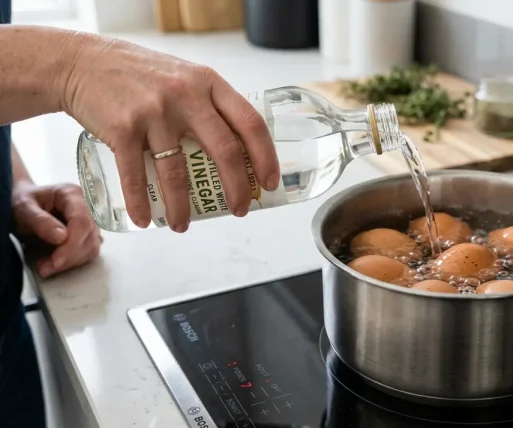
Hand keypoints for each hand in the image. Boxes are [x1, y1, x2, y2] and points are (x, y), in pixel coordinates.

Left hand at [12, 182, 101, 277]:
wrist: (25, 205)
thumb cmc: (23, 203)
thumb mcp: (24, 209)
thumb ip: (40, 221)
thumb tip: (62, 237)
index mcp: (73, 194)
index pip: (83, 222)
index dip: (72, 244)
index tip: (56, 261)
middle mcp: (88, 206)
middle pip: (90, 237)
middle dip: (69, 257)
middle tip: (45, 267)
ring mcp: (92, 220)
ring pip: (92, 247)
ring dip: (70, 262)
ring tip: (46, 264)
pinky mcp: (90, 234)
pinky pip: (89, 252)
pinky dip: (73, 261)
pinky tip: (55, 260)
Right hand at [61, 35, 279, 232]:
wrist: (81, 62)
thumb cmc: (138, 74)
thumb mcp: (183, 77)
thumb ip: (208, 104)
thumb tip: (236, 149)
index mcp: (208, 83)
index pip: (250, 122)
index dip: (265, 156)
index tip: (269, 182)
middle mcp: (186, 95)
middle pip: (224, 150)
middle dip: (237, 188)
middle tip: (240, 209)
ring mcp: (154, 112)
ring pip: (178, 172)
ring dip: (183, 207)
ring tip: (182, 225)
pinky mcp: (122, 128)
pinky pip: (136, 176)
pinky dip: (140, 203)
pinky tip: (145, 220)